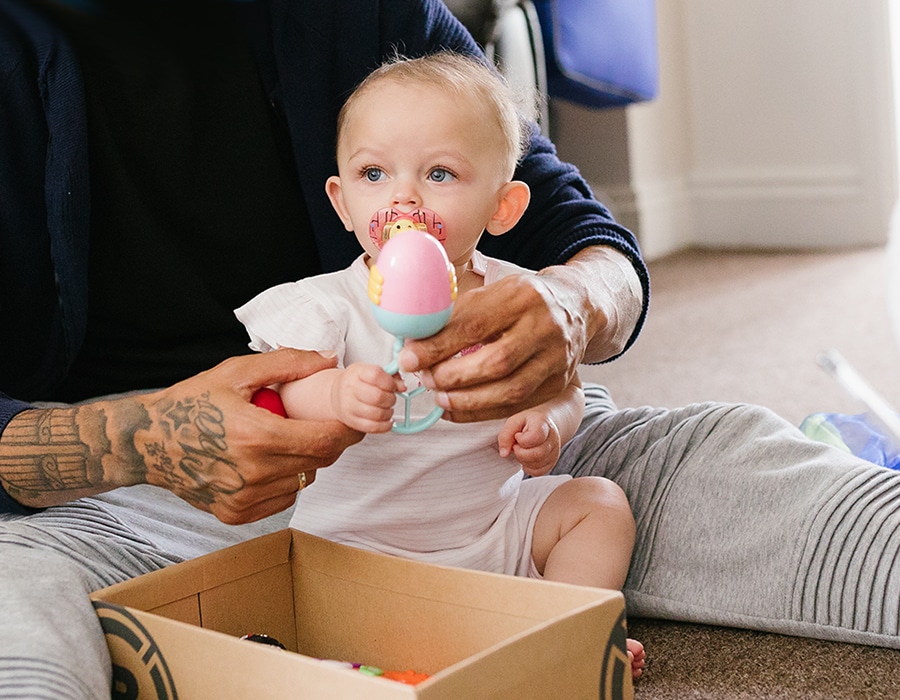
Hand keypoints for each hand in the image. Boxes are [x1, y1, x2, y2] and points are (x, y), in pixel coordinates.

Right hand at [0, 349, 362, 523]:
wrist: (146, 442)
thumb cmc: (191, 403)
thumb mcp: (237, 372)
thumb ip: (288, 364)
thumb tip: (329, 359)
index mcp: (256, 436)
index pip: (326, 439)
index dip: (349, 430)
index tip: (356, 419)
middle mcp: (253, 473)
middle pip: (320, 461)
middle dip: (332, 441)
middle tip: (327, 423)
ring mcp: (244, 499)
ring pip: (304, 480)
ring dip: (308, 460)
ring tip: (289, 438)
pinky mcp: (237, 514)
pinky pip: (284, 498)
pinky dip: (287, 479)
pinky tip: (269, 460)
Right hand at [329, 363, 402, 432]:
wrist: (337, 395)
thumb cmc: (357, 382)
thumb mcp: (371, 371)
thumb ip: (391, 376)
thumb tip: (402, 387)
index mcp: (356, 373)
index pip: (376, 375)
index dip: (389, 382)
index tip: (393, 386)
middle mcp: (350, 389)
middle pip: (377, 396)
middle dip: (390, 399)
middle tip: (390, 398)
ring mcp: (349, 407)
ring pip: (376, 413)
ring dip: (388, 412)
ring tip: (387, 408)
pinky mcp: (352, 422)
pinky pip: (372, 427)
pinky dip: (385, 425)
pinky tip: (386, 420)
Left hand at [397, 246, 642, 422]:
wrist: (576, 306)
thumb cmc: (521, 299)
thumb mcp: (493, 292)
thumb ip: (457, 315)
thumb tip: (414, 343)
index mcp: (523, 296)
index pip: (475, 324)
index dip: (438, 345)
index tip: (408, 358)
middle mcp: (545, 327)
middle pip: (496, 362)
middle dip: (453, 376)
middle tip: (424, 379)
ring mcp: (557, 358)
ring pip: (511, 390)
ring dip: (467, 401)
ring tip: (439, 398)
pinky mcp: (559, 382)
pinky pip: (518, 406)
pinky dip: (482, 413)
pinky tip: (456, 411)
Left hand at [497, 410, 560, 476]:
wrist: (544, 426)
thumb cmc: (528, 423)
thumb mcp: (514, 421)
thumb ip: (506, 435)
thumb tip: (504, 453)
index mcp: (543, 425)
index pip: (534, 437)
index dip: (521, 439)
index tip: (518, 435)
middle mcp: (553, 439)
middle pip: (536, 454)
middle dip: (520, 453)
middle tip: (516, 445)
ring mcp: (554, 453)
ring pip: (537, 465)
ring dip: (523, 460)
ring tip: (522, 450)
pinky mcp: (551, 463)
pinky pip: (537, 472)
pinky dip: (528, 467)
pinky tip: (526, 457)